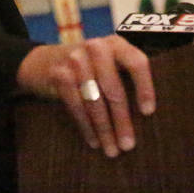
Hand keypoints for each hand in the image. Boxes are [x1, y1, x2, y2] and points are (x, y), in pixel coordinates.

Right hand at [15, 36, 154, 157]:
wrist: (45, 60)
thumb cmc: (90, 67)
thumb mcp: (109, 62)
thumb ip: (126, 77)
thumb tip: (145, 115)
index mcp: (116, 44)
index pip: (136, 62)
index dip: (144, 87)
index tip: (148, 113)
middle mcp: (96, 47)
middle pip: (113, 88)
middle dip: (121, 120)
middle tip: (128, 145)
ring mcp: (75, 59)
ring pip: (94, 100)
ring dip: (104, 128)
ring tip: (111, 149)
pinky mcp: (59, 73)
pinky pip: (76, 105)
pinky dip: (86, 126)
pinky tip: (94, 140)